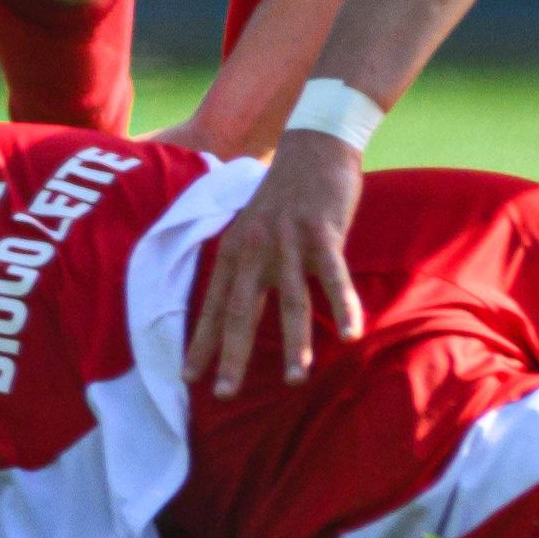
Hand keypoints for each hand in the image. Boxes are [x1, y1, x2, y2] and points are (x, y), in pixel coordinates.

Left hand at [186, 131, 365, 394]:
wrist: (313, 142)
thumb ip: (249, 262)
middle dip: (230, 355)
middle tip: (223, 394)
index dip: (201, 341)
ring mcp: (288, 240)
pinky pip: (333, 276)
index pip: (213, 303)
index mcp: (235, 248)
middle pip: (240, 310)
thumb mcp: (254, 226)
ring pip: (289, 301)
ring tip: (294, 380)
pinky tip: (351, 333)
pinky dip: (343, 305)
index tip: (187, 377)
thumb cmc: (286, 191)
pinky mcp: (322, 232)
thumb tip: (241, 303)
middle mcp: (255, 247)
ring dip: (292, 344)